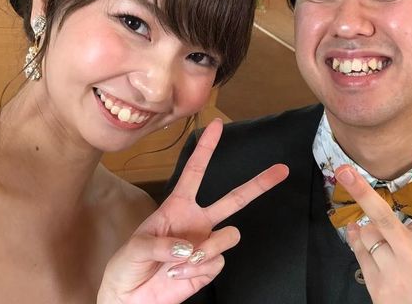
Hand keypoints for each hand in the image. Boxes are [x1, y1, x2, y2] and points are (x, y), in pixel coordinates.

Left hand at [97, 118, 288, 303]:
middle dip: (259, 184)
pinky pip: (217, 262)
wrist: (131, 296)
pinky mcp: (210, 267)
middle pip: (235, 198)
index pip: (195, 171)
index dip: (206, 148)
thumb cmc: (129, 264)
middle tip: (282, 169)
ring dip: (207, 248)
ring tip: (181, 262)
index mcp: (178, 206)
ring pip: (230, 235)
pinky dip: (196, 270)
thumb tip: (190, 248)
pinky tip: (179, 275)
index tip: (216, 124)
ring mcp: (206, 243)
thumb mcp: (136, 247)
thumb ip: (162, 244)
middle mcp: (198, 221)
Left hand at [337, 147, 411, 303]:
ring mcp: (394, 270)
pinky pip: (360, 253)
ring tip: (379, 238)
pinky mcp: (378, 285)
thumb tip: (402, 217)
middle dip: (361, 191)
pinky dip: (358, 241)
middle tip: (343, 170)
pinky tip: (361, 237)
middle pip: (384, 217)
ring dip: (368, 230)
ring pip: (368, 234)